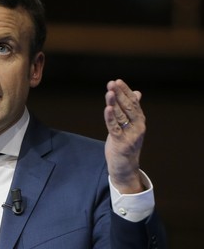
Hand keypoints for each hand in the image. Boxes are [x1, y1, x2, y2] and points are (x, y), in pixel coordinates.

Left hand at [104, 79, 145, 193]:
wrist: (125, 167)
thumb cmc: (125, 144)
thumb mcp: (129, 126)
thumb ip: (132, 110)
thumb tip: (137, 93)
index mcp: (140, 120)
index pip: (133, 102)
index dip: (125, 91)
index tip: (117, 81)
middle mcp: (138, 126)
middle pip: (128, 107)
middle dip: (119, 94)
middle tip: (112, 83)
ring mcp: (131, 135)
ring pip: (121, 116)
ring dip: (114, 103)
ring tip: (109, 92)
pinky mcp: (121, 143)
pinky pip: (115, 128)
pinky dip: (110, 117)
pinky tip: (107, 108)